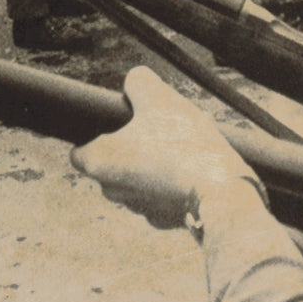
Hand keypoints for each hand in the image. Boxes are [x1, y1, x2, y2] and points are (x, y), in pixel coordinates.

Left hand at [71, 66, 257, 229]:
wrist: (223, 193)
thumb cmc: (184, 144)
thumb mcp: (159, 97)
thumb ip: (138, 82)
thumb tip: (134, 81)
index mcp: (100, 163)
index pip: (80, 151)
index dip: (97, 134)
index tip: (121, 124)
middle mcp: (113, 191)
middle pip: (113, 163)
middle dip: (132, 145)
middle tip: (159, 128)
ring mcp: (140, 210)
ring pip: (139, 178)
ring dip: (155, 162)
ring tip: (184, 144)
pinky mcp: (165, 221)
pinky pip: (163, 195)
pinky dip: (174, 182)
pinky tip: (196, 166)